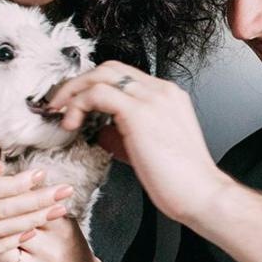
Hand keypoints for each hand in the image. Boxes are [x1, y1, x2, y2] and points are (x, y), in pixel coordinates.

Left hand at [48, 61, 231, 223]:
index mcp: (167, 96)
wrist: (201, 194)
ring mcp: (152, 98)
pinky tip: (72, 123)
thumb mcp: (149, 148)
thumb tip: (100, 131)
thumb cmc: (181, 180)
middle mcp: (161, 91)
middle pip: (109, 68)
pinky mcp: (140, 112)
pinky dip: (78, 104)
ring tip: (61, 113)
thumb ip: (126, 133)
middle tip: (60, 104)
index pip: (122, 76)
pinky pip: (98, 94)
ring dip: (74, 91)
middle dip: (79, 83)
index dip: (93, 85)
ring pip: (101, 75)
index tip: (75, 103)